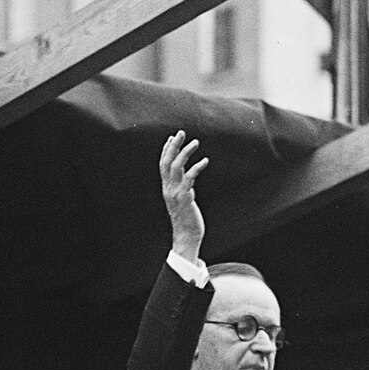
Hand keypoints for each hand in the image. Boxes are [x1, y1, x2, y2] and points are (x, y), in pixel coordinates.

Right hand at [159, 130, 206, 261]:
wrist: (187, 236)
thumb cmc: (187, 218)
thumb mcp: (183, 198)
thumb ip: (183, 186)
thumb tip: (187, 175)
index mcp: (166, 188)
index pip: (163, 164)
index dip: (167, 150)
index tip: (173, 137)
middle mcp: (168, 189)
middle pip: (167, 162)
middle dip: (173, 146)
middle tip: (182, 132)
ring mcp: (175, 193)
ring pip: (176, 167)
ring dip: (185, 152)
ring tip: (195, 142)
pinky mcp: (185, 198)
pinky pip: (189, 178)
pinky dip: (197, 167)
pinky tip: (205, 161)